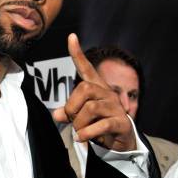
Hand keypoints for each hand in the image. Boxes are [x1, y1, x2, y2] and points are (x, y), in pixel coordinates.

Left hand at [53, 34, 135, 150]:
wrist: (121, 140)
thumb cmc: (98, 125)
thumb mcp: (81, 118)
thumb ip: (68, 113)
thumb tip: (56, 114)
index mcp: (96, 89)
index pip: (86, 68)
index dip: (78, 54)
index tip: (71, 37)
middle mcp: (107, 94)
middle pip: (84, 89)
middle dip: (72, 107)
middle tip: (72, 120)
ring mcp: (115, 107)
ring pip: (91, 108)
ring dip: (79, 123)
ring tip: (79, 132)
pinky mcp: (121, 122)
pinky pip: (102, 125)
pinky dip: (87, 133)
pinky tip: (81, 138)